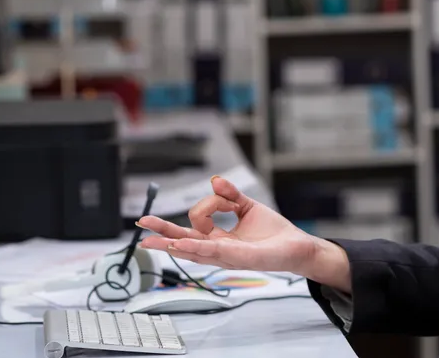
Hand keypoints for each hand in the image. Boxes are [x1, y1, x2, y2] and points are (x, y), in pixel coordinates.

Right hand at [137, 175, 350, 289]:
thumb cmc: (273, 233)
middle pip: (183, 240)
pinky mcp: (239, 258)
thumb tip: (214, 180)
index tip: (225, 199)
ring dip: (171, 243)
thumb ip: (230, 195)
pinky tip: (179, 245)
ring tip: (150, 240)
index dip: (208, 204)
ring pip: (193, 248)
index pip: (197, 220)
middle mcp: (218, 249)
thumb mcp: (248, 207)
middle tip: (141, 227)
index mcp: (218, 238)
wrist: (297, 246)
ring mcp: (226, 256)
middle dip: (161, 233)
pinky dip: (195, 247)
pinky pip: (213, 251)